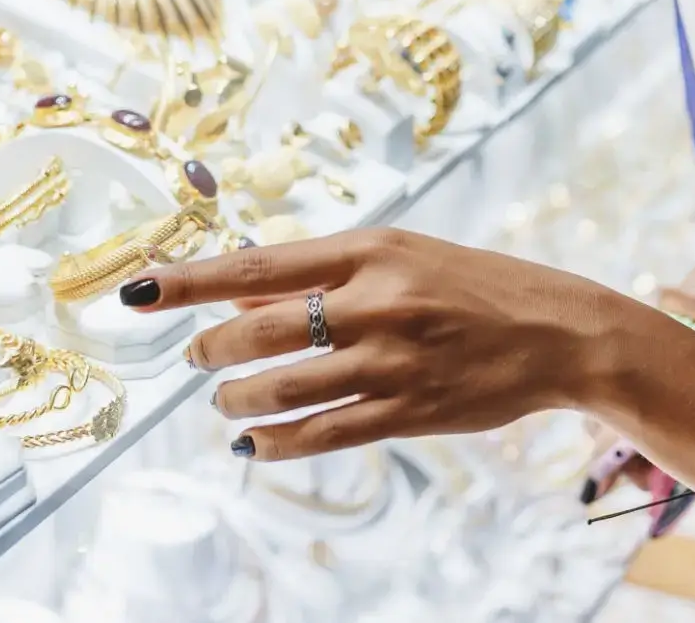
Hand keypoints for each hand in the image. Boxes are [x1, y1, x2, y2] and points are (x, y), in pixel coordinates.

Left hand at [120, 227, 615, 461]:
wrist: (556, 331)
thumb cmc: (472, 284)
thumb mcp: (401, 255)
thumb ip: (322, 274)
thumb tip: (238, 289)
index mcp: (370, 249)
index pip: (257, 263)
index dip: (190, 280)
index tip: (138, 291)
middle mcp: (377, 301)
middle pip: (260, 328)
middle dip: (211, 347)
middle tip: (195, 358)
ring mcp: (393, 361)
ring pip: (283, 388)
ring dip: (238, 398)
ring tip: (225, 401)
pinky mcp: (409, 412)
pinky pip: (322, 435)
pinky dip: (276, 442)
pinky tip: (254, 444)